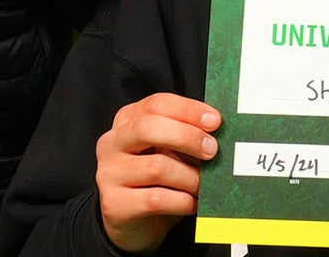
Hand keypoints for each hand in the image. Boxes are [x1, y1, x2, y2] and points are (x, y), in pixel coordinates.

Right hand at [96, 93, 220, 254]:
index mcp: (127, 121)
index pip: (156, 104)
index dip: (188, 110)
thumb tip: (219, 131)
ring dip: (190, 177)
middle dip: (187, 137)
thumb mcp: (168, 150)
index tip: (215, 121)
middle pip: (148, 128)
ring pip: (157, 167)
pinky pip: (156, 199)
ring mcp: (109, 174)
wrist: (132, 223)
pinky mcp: (115, 205)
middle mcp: (112, 144)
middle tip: (213, 150)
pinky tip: (192, 203)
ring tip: (204, 185)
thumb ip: (185, 135)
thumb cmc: (156, 180)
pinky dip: (183, 201)